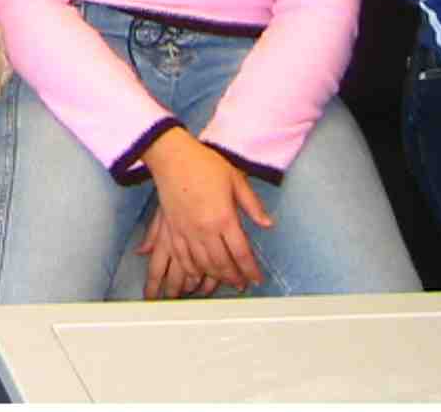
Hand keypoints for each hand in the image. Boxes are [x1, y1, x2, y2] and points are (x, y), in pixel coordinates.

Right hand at [142, 127, 270, 293]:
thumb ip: (252, 204)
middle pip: (221, 264)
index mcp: (224, 217)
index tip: (257, 279)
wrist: (172, 156)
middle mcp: (205, 230)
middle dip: (234, 277)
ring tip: (224, 280)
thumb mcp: (235, 180)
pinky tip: (198, 274)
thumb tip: (268, 224)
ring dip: (215, 276)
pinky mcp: (172, 229)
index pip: (241, 253)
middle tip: (242, 283)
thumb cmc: (204, 164)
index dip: (251, 270)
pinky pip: (181, 257)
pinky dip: (191, 269)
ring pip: (202, 264)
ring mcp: (186, 231)